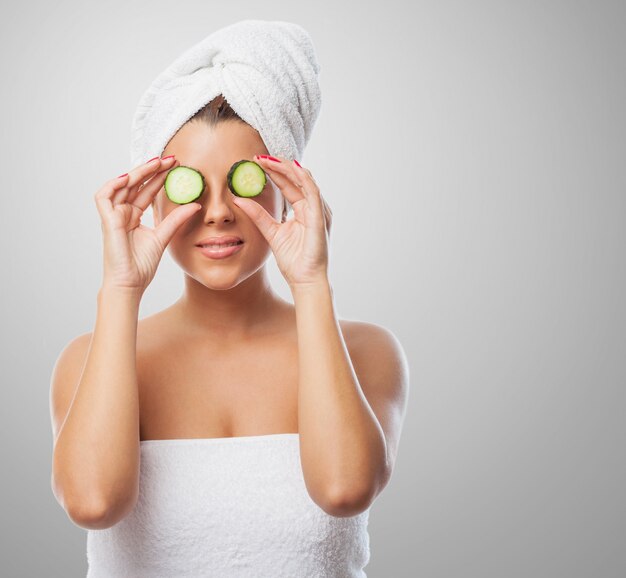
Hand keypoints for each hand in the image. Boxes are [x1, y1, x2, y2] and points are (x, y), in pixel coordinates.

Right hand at [94, 155, 201, 293]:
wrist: (131, 283)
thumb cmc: (142, 265)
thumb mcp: (164, 236)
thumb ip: (176, 219)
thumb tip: (195, 205)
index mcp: (134, 216)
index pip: (147, 190)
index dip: (159, 177)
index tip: (176, 166)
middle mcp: (123, 213)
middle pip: (136, 184)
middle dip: (152, 170)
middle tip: (170, 159)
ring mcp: (114, 216)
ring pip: (122, 185)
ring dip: (138, 172)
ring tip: (156, 163)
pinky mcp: (107, 221)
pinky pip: (104, 196)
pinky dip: (113, 184)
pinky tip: (129, 177)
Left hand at [231, 155, 332, 288]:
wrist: (305, 279)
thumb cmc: (293, 260)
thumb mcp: (270, 232)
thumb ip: (257, 215)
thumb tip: (239, 199)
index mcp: (302, 211)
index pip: (288, 185)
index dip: (274, 172)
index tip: (256, 163)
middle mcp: (312, 207)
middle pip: (296, 178)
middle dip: (279, 165)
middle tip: (260, 157)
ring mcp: (318, 211)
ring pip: (305, 180)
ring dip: (287, 167)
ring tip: (270, 159)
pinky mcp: (320, 217)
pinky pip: (313, 191)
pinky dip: (302, 178)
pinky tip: (289, 168)